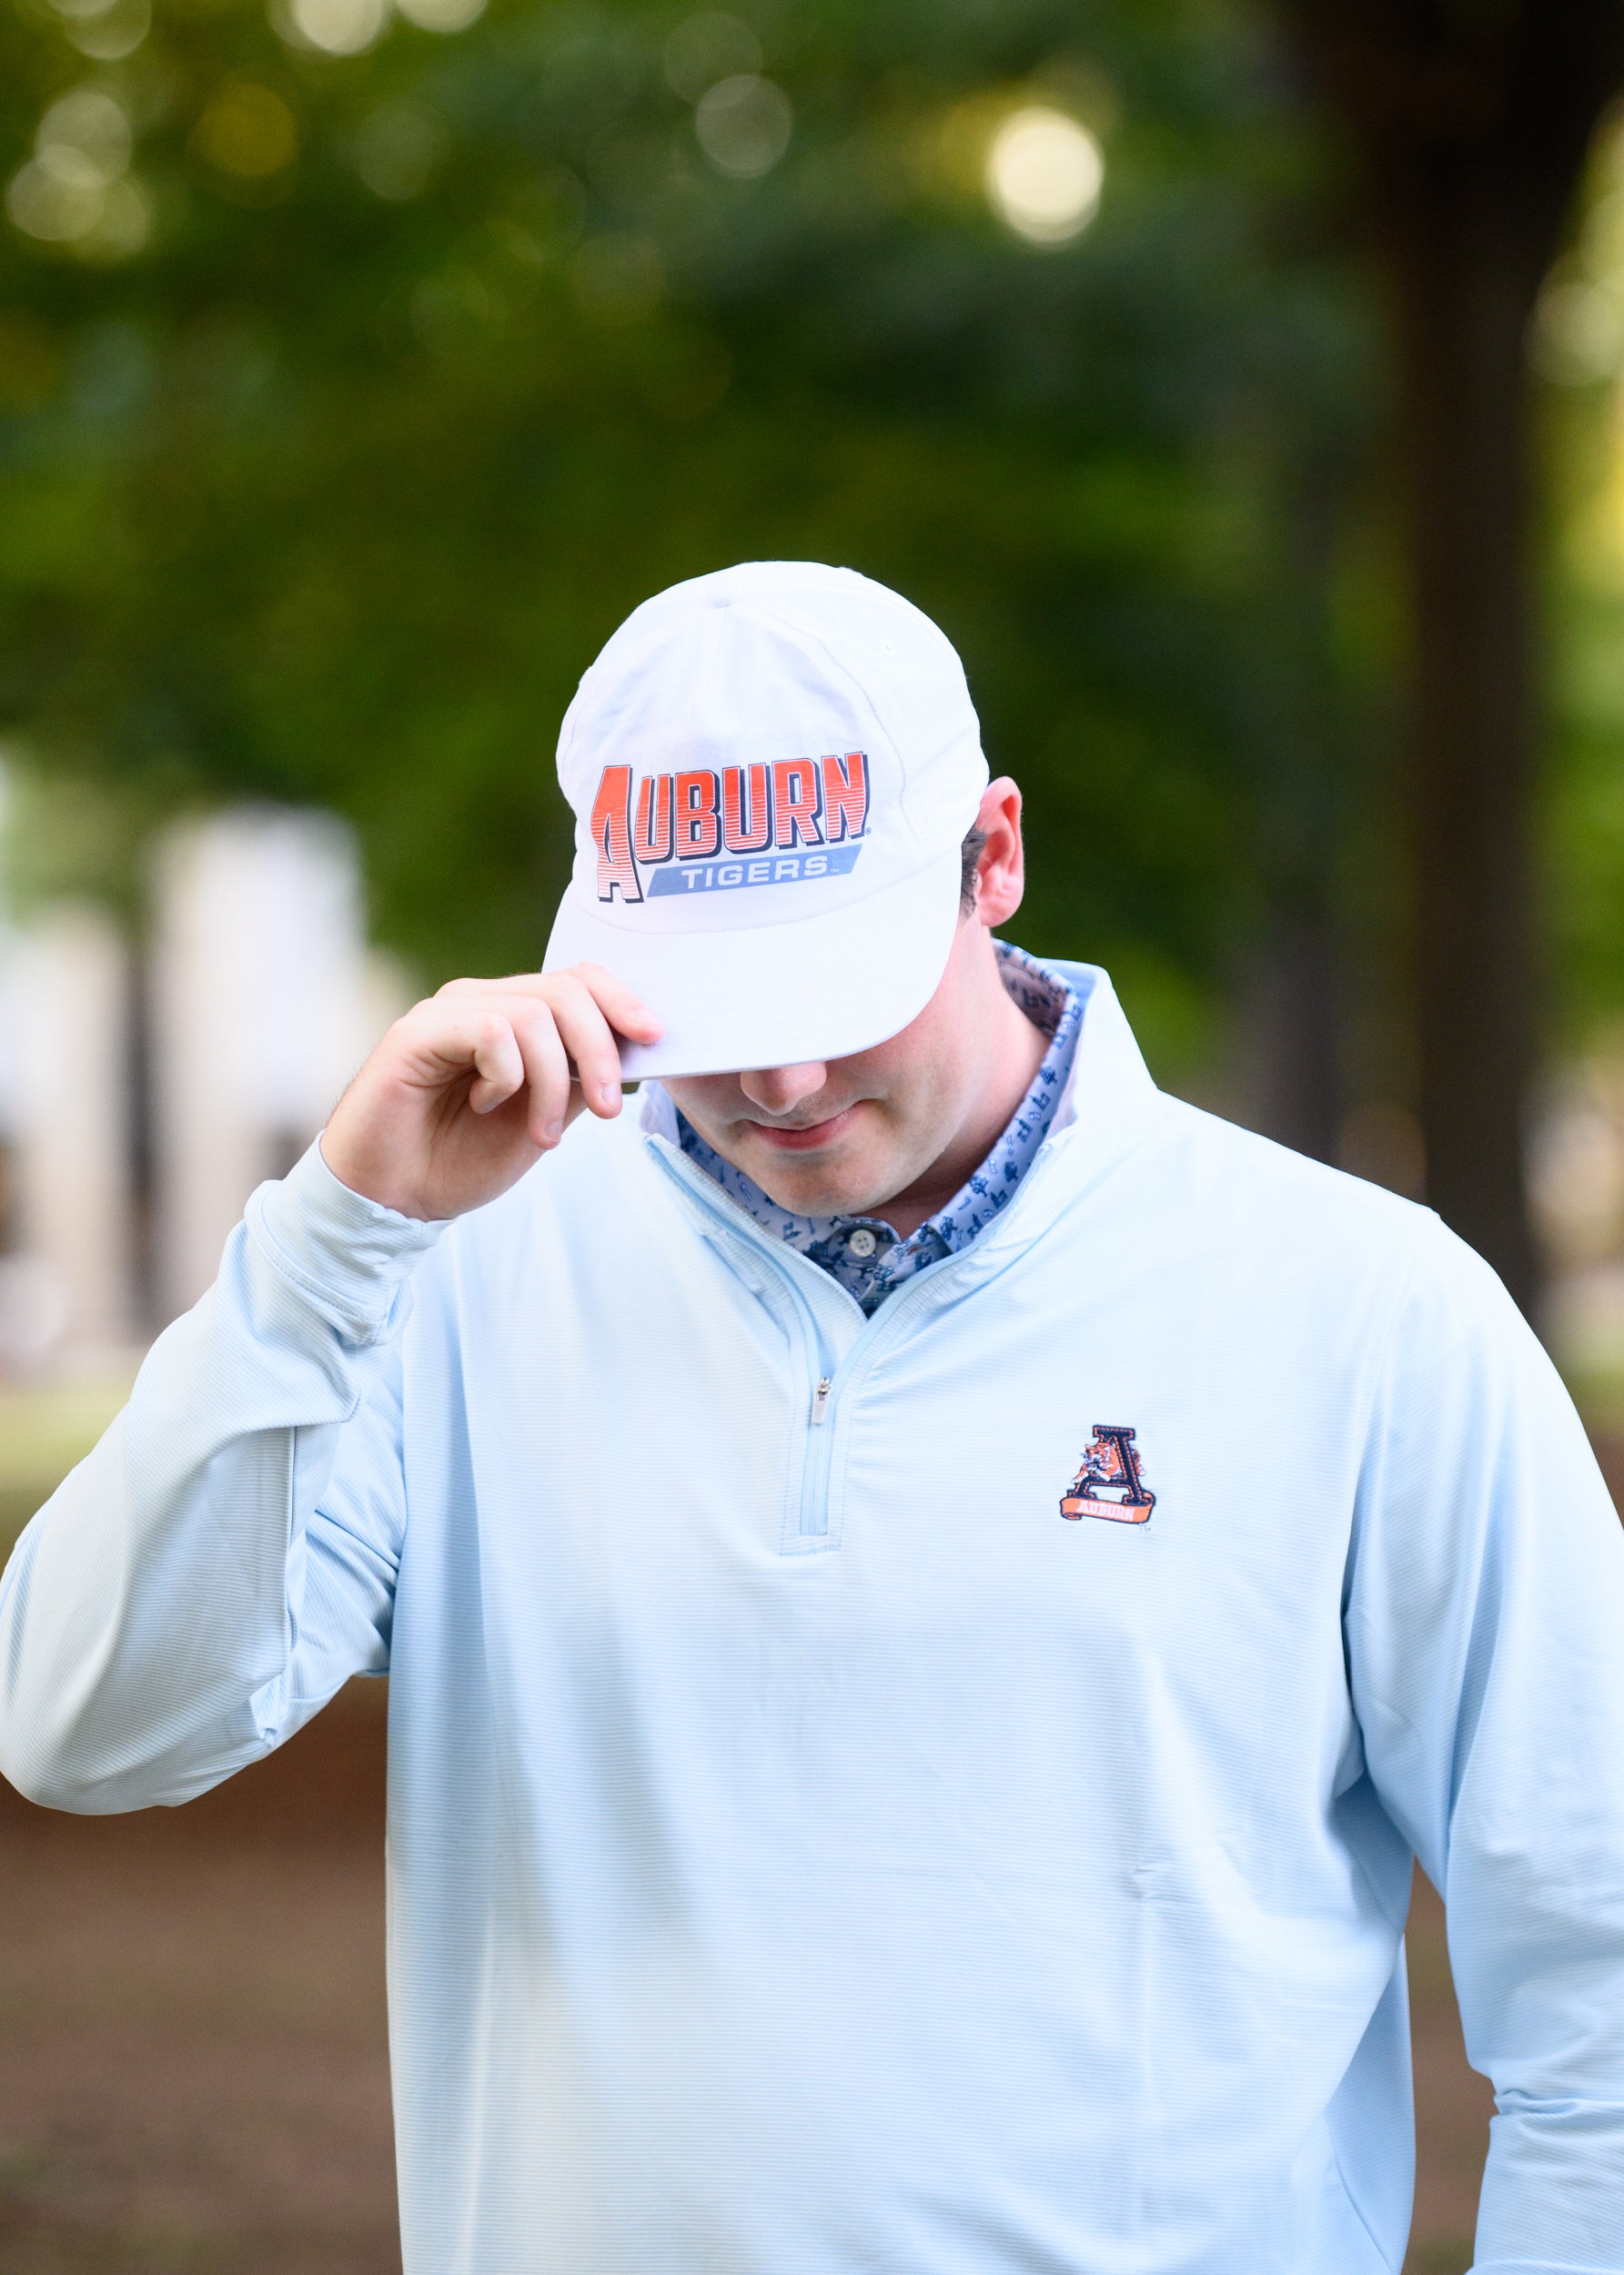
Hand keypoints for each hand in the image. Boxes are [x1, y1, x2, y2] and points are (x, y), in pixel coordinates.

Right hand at [319, 965, 661, 1220]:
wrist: (392, 1197)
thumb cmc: (457, 1159)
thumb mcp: (541, 1120)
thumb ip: (577, 1081)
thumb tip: (630, 1053)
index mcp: (512, 1015)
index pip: (578, 979)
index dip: (622, 1001)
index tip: (655, 1040)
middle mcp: (481, 1001)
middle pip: (567, 991)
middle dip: (601, 1052)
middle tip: (606, 1110)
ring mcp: (448, 1012)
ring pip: (534, 1014)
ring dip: (552, 1082)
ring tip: (539, 1133)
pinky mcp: (417, 1032)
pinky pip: (492, 1031)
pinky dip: (505, 1077)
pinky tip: (481, 1104)